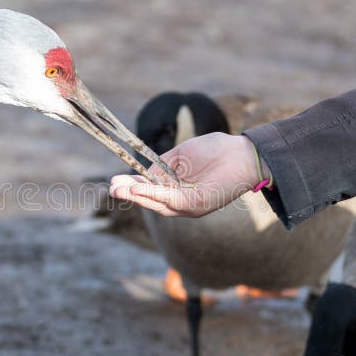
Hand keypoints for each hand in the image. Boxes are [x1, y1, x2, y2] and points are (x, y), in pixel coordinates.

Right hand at [109, 132, 266, 216]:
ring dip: (138, 196)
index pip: (153, 191)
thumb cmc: (218, 150)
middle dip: (131, 194)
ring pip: (158, 203)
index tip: (116, 181)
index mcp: (180, 189)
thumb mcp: (182, 155)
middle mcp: (184, 201)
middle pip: (152, 201)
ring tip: (119, 189)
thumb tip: (142, 173)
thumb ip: (163, 166)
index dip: (134, 187)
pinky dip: (153, 193)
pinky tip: (139, 187)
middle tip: (111, 188)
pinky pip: (171, 199)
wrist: (244, 152)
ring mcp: (191, 205)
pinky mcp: (198, 204)